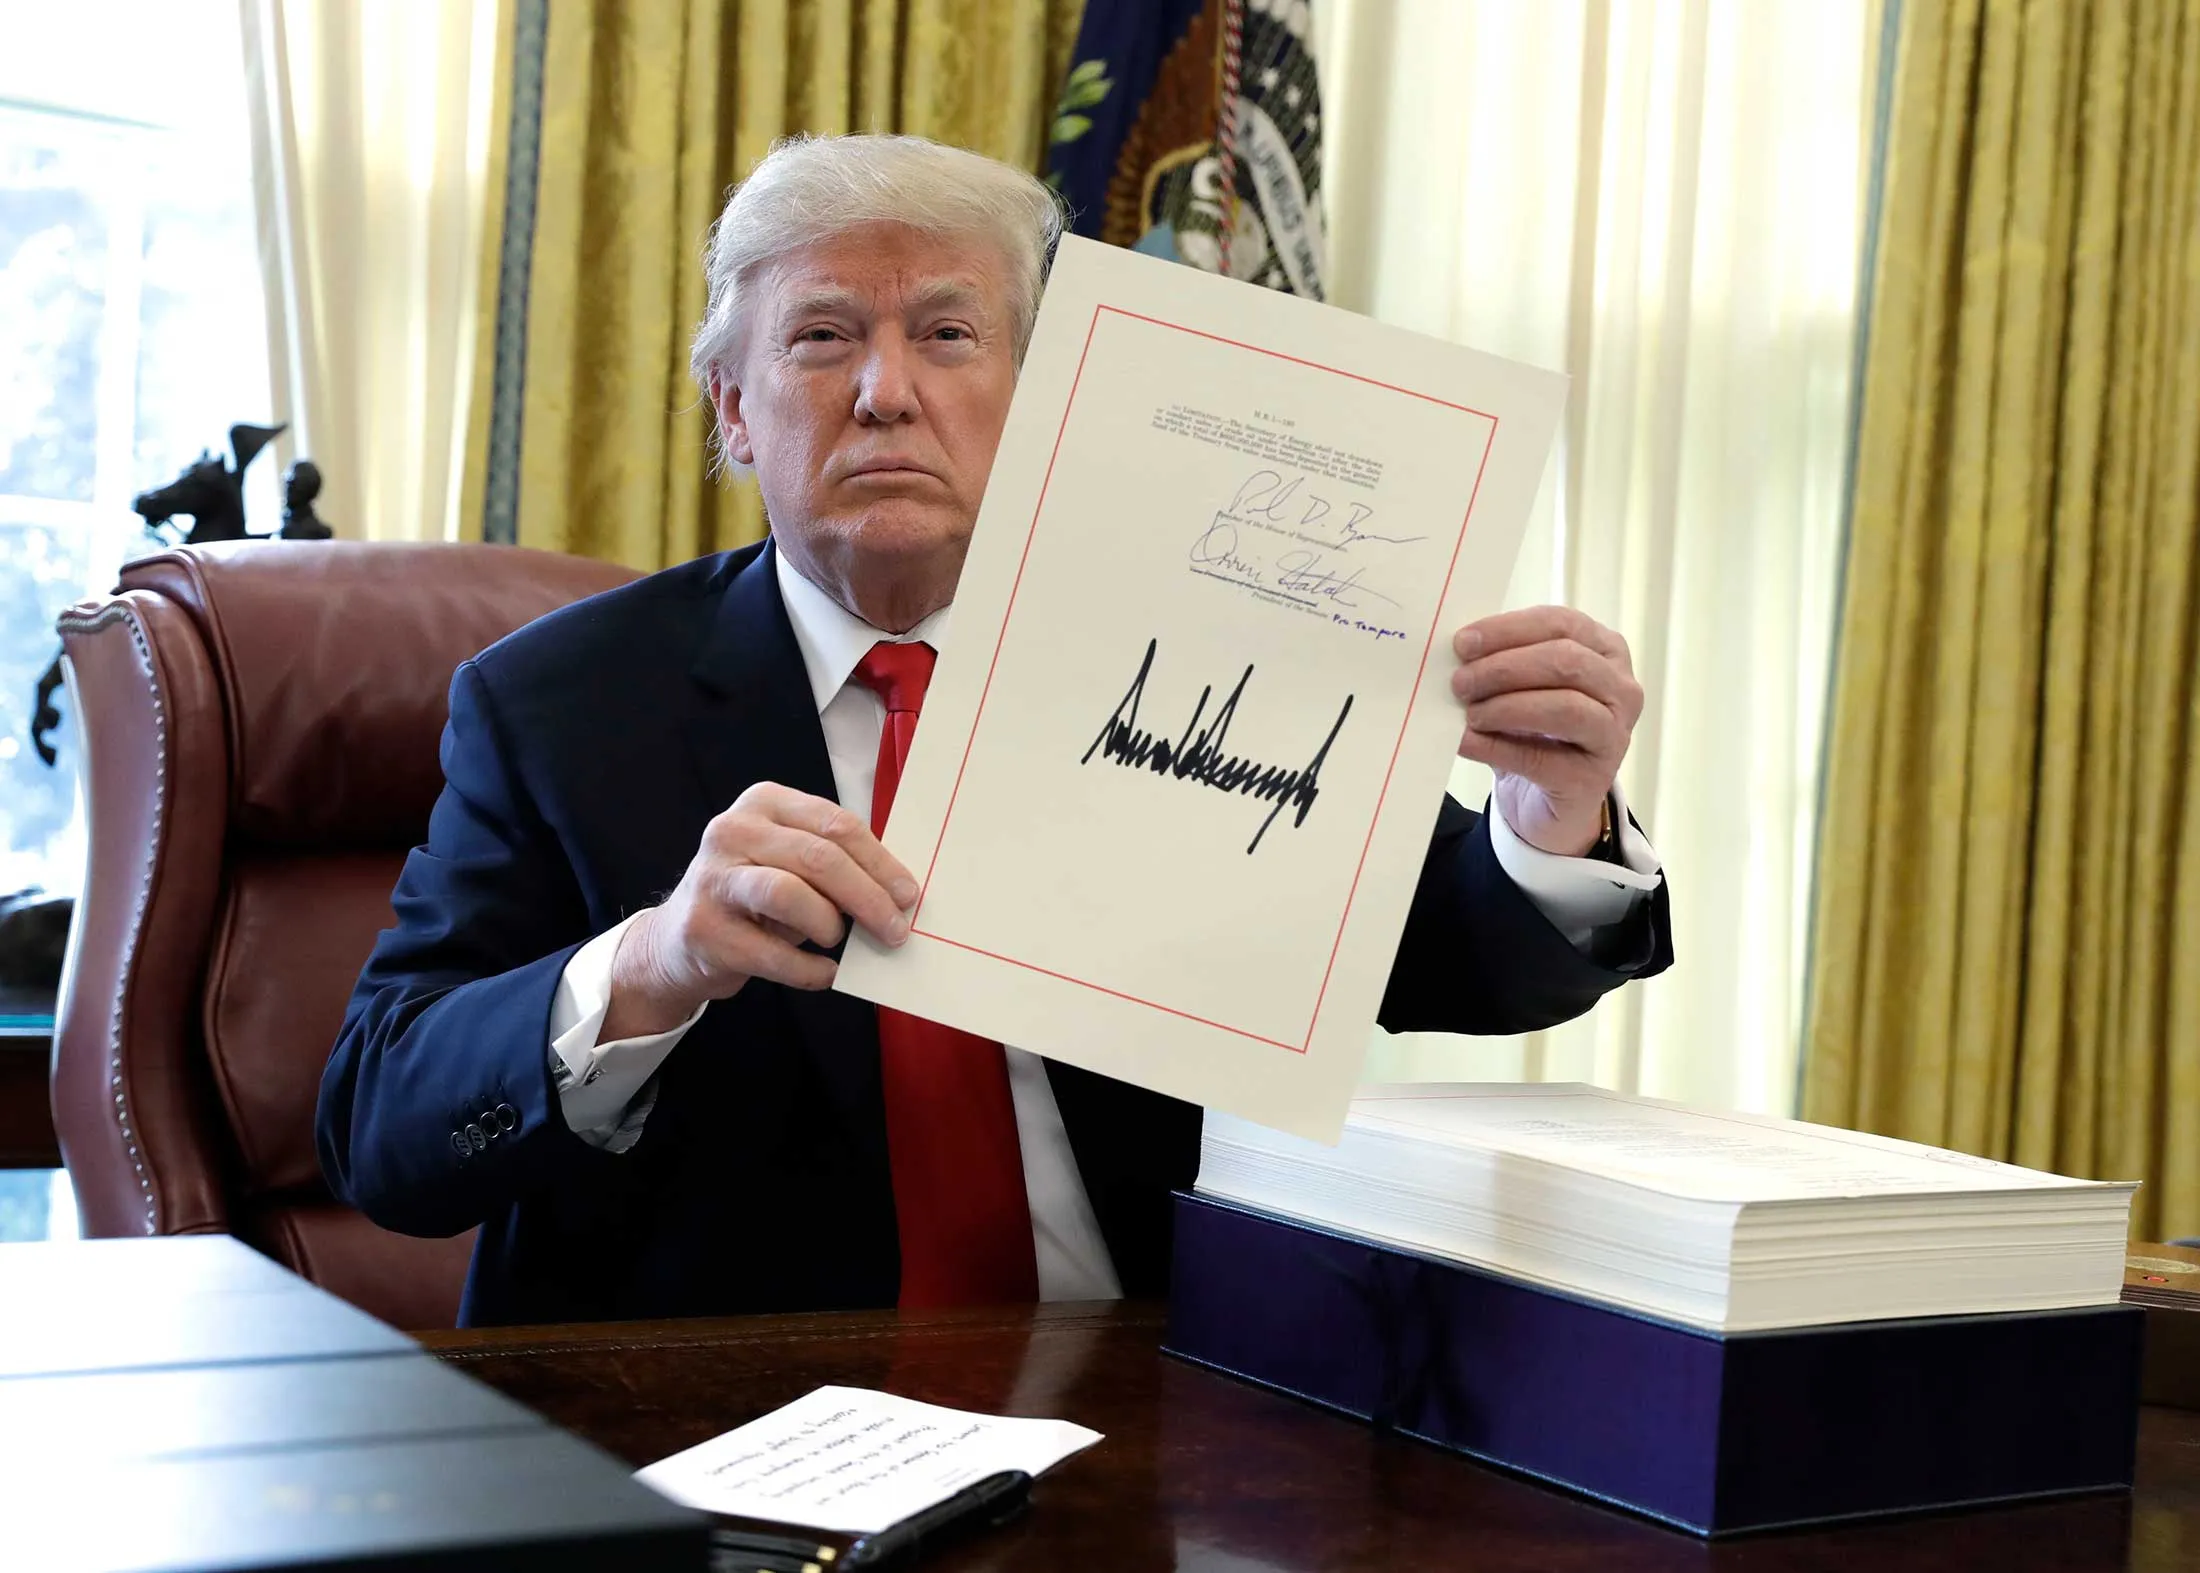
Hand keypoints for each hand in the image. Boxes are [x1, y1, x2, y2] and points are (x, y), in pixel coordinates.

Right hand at [602, 783, 917, 1039]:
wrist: (680, 940)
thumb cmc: (754, 896)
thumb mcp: (790, 862)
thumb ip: (835, 863)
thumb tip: (898, 893)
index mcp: (765, 803)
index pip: (834, 823)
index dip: (879, 861)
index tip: (908, 894)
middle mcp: (733, 831)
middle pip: (817, 857)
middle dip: (866, 896)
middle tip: (894, 929)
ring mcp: (712, 878)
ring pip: (788, 894)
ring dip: (830, 924)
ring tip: (841, 941)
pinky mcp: (702, 929)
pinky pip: (770, 952)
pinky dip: (808, 968)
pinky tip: (824, 972)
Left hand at [1450, 606, 1642, 857]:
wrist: (1544, 798)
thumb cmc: (1533, 729)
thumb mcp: (1522, 687)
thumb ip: (1501, 663)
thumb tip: (1459, 651)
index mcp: (1605, 651)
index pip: (1561, 624)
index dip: (1509, 630)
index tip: (1463, 643)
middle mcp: (1621, 689)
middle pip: (1566, 661)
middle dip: (1504, 668)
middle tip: (1460, 682)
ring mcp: (1613, 736)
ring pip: (1565, 707)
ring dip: (1506, 707)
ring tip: (1469, 714)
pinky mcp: (1592, 780)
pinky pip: (1541, 758)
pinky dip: (1496, 748)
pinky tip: (1467, 743)